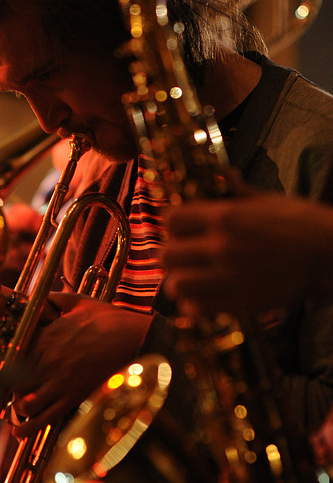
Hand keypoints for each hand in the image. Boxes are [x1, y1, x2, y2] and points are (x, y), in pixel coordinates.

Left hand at [11, 292, 151, 437]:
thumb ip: (55, 299)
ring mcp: (60, 382)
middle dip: (11, 386)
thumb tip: (39, 296)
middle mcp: (47, 362)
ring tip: (19, 407)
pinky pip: (45, 417)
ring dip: (18, 407)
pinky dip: (28, 428)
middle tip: (14, 387)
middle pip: (14, 381)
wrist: (133, 339)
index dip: (6, 363)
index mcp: (45, 338)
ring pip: (25, 403)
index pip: (12, 356)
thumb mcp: (78, 301)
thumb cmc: (108, 319)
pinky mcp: (73, 398)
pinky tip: (18, 433)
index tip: (6, 366)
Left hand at [163, 192, 332, 315]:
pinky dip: (193, 305)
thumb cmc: (302, 224)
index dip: (172, 223)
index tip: (180, 226)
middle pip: (166, 254)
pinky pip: (196, 309)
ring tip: (189, 278)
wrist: (330, 256)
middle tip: (183, 253)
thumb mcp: (268, 200)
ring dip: (178, 281)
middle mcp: (220, 247)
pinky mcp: (237, 303)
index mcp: (224, 217)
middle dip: (171, 252)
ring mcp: (227, 278)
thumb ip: (238, 191)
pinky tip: (203, 297)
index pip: (171, 219)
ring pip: (175, 284)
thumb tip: (224, 174)